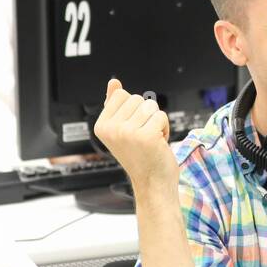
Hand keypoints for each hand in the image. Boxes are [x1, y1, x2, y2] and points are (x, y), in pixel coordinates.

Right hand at [93, 79, 177, 202]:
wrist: (152, 184)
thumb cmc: (140, 157)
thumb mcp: (122, 129)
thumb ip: (116, 105)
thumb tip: (113, 82)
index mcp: (101, 126)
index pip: (121, 94)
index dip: (133, 109)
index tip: (132, 128)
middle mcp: (112, 129)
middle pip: (137, 98)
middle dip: (146, 115)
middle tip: (143, 137)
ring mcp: (128, 133)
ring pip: (151, 106)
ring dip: (156, 121)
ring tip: (151, 139)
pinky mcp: (146, 136)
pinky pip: (162, 116)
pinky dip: (165, 128)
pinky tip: (158, 143)